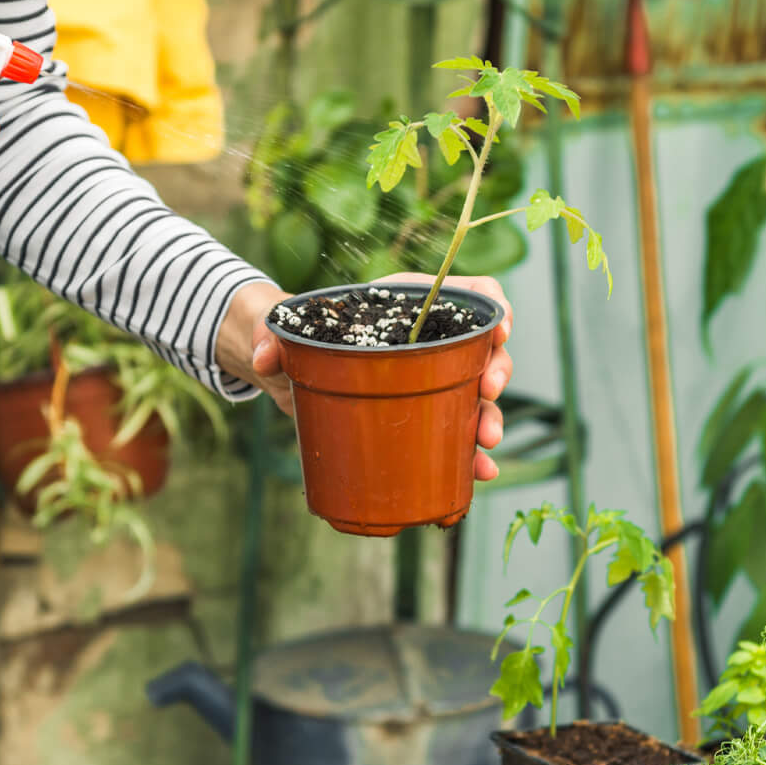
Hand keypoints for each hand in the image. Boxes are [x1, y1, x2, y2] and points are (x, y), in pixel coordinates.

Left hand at [236, 274, 514, 482]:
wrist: (290, 370)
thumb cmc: (297, 335)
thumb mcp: (283, 328)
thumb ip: (272, 334)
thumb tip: (266, 358)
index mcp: (411, 303)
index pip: (470, 292)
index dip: (493, 305)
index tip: (499, 330)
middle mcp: (431, 339)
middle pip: (484, 347)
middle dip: (496, 371)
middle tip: (487, 394)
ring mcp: (432, 378)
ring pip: (477, 395)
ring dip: (488, 419)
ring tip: (486, 446)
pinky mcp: (421, 413)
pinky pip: (456, 431)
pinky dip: (471, 453)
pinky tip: (479, 472)